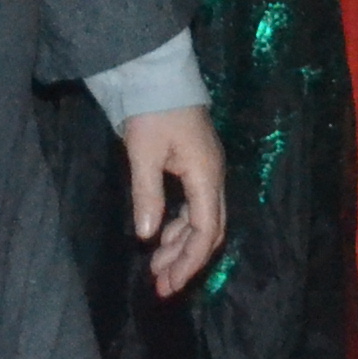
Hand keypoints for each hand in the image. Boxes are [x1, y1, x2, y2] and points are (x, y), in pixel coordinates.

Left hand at [119, 104, 225, 297]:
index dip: (189, 261)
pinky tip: (163, 237)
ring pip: (203, 220)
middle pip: (210, 230)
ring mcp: (208, 171)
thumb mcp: (143, 152)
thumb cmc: (152, 110)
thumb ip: (147, 194)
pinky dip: (181, 227)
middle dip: (187, 261)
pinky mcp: (197, 166)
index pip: (205, 230)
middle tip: (162, 286)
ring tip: (157, 269)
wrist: (160, 72)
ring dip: (182, 246)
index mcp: (206, 175)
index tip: (169, 283)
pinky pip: (196, 206)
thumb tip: (148, 237)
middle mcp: (214, 177)